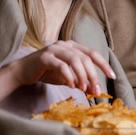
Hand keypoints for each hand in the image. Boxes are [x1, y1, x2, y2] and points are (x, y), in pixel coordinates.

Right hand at [0, 40, 115, 101]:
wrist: (23, 71)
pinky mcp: (45, 57)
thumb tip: (93, 90)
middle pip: (85, 58)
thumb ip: (80, 80)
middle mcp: (65, 44)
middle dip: (93, 75)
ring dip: (82, 76)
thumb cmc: (46, 72)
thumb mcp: (67, 77)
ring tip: (83, 89)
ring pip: (75, 60)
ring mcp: (55, 49)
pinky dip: (68, 76)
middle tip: (95, 90)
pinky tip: (71, 86)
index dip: (103, 64)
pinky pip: (61, 66)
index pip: (92, 53)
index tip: (112, 76)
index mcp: (73, 46)